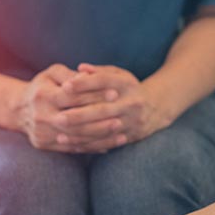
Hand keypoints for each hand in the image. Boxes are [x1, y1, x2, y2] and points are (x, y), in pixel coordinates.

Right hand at [17, 64, 125, 152]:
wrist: (18, 109)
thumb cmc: (42, 86)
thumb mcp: (52, 74)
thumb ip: (71, 75)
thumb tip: (90, 76)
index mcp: (43, 95)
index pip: (73, 96)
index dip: (94, 94)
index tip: (115, 93)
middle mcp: (41, 115)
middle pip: (75, 120)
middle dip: (99, 119)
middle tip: (121, 118)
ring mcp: (42, 132)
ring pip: (75, 137)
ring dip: (100, 137)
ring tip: (121, 134)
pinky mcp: (44, 144)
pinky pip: (72, 148)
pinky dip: (92, 147)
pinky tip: (109, 145)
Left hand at [57, 64, 172, 147]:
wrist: (156, 107)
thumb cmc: (128, 88)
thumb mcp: (118, 75)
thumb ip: (99, 72)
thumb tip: (79, 68)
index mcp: (127, 84)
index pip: (104, 81)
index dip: (84, 83)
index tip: (65, 86)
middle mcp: (131, 103)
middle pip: (102, 109)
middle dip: (79, 115)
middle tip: (58, 118)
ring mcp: (132, 121)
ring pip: (103, 130)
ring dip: (80, 134)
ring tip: (60, 135)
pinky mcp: (130, 136)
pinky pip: (107, 143)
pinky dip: (89, 145)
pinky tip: (72, 146)